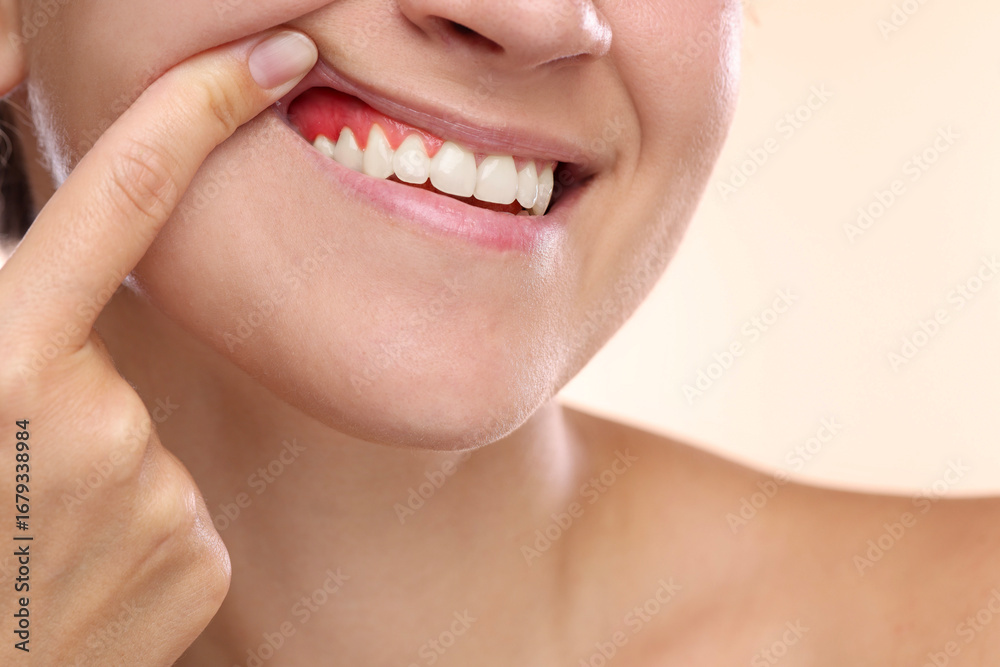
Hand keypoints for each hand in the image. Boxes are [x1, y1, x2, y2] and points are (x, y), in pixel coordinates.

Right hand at [0, 29, 316, 664]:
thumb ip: (1, 301)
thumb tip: (23, 189)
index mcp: (5, 363)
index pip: (124, 193)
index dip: (202, 109)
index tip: (277, 59)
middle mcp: (100, 420)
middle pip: (116, 354)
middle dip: (64, 392)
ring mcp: (160, 497)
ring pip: (145, 441)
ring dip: (90, 472)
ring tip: (22, 542)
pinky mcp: (197, 563)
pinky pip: (176, 512)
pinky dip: (130, 530)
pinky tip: (71, 577)